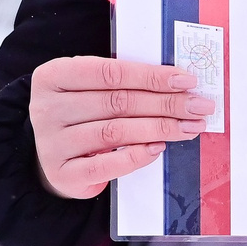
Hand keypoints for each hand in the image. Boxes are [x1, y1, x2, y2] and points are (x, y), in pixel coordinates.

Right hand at [31, 57, 213, 198]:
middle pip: (117, 102)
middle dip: (166, 103)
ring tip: (189, 127)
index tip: (187, 81)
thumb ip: (124, 83)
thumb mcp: (91, 89)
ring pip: (115, 132)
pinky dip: (137, 155)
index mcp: (53, 76)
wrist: (55, 156)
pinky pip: (106, 165)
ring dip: (159, 128)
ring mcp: (51, 142)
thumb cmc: (82, 114)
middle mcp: (47, 108)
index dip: (152, 76)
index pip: (110, 72)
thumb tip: (179, 84)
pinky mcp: (62, 173)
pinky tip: (158, 147)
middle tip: (199, 106)